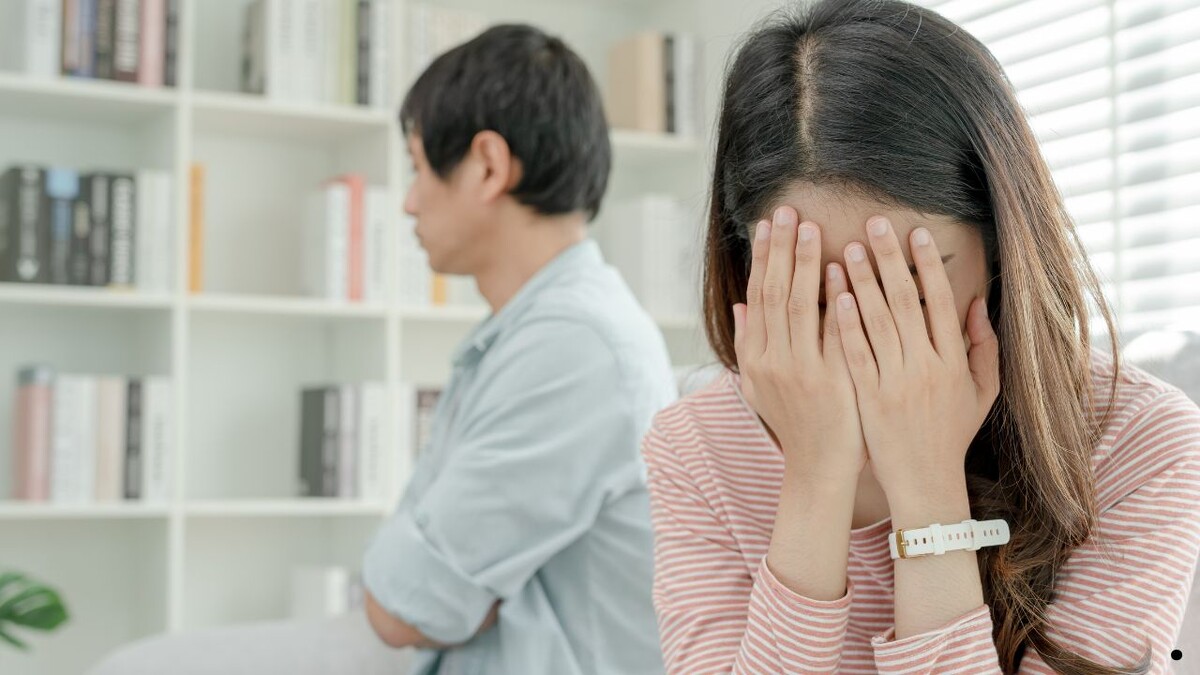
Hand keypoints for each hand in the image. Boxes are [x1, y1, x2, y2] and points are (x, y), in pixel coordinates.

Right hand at [733, 206, 865, 485]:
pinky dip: (834, 299)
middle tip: (788, 211)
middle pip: (775, 292)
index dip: (763, 258)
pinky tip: (840, 271)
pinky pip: (831, 331)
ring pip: (799, 305)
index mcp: (756, 357)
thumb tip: (741, 305)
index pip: (758, 295)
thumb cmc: (796, 423)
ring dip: (804, 263)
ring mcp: (800, 369)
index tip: (769, 224)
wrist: (819, 467)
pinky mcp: (829, 379)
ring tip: (811, 228)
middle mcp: (772, 360)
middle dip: (781, 249)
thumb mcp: (760, 386)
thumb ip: (749, 343)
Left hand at [833, 217, 999, 500]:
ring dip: (861, 281)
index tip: (914, 233)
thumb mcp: (981, 391)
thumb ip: (983, 345)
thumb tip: (976, 301)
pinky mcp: (868, 396)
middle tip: (873, 223)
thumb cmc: (952, 433)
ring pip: (877, 322)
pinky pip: (855, 353)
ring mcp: (895, 381)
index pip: (941, 301)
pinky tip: (835, 293)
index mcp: (954, 362)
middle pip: (906, 302)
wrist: (925, 481)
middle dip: (889, 259)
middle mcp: (926, 367)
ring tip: (846, 248)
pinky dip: (845, 322)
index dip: (927, 265)